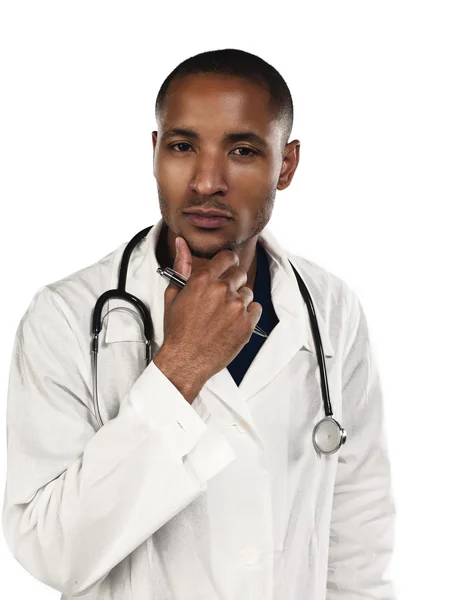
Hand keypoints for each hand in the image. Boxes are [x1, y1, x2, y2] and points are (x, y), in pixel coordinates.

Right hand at [160, 235, 261, 383]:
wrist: (185, 360)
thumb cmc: (177, 331)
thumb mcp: (174, 295)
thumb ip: (181, 266)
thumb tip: (181, 244)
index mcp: (203, 280)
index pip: (228, 257)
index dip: (229, 263)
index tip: (228, 269)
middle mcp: (222, 290)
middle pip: (240, 274)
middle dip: (232, 283)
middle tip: (221, 299)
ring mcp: (236, 307)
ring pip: (247, 293)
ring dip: (238, 301)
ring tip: (223, 316)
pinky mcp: (247, 323)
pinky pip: (256, 309)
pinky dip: (247, 315)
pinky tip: (232, 323)